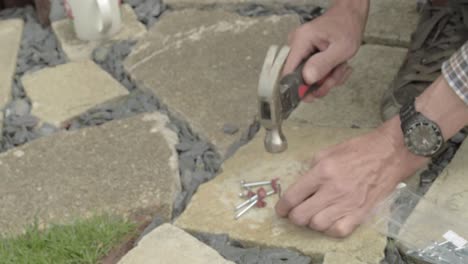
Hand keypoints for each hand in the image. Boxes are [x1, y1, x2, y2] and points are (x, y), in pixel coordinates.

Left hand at [275, 118, 427, 237]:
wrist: (390, 154)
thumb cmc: (359, 150)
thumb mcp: (328, 152)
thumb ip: (311, 169)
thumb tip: (300, 185)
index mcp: (322, 172)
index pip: (293, 196)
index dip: (282, 207)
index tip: (281, 210)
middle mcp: (333, 190)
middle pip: (301, 216)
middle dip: (294, 216)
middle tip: (296, 212)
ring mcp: (348, 204)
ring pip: (317, 225)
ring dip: (311, 222)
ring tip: (314, 214)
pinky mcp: (361, 213)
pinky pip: (338, 231)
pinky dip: (330, 229)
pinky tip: (330, 220)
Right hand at [284, 1, 368, 100]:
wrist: (350, 15)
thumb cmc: (347, 27)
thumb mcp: (342, 48)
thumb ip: (324, 64)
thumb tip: (307, 79)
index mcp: (301, 41)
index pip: (288, 72)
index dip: (298, 88)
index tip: (312, 95)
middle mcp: (296, 46)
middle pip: (301, 78)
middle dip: (322, 82)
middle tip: (337, 75)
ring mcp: (301, 51)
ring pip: (310, 79)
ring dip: (329, 78)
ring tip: (341, 67)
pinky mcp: (306, 56)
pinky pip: (314, 74)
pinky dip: (328, 74)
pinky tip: (338, 66)